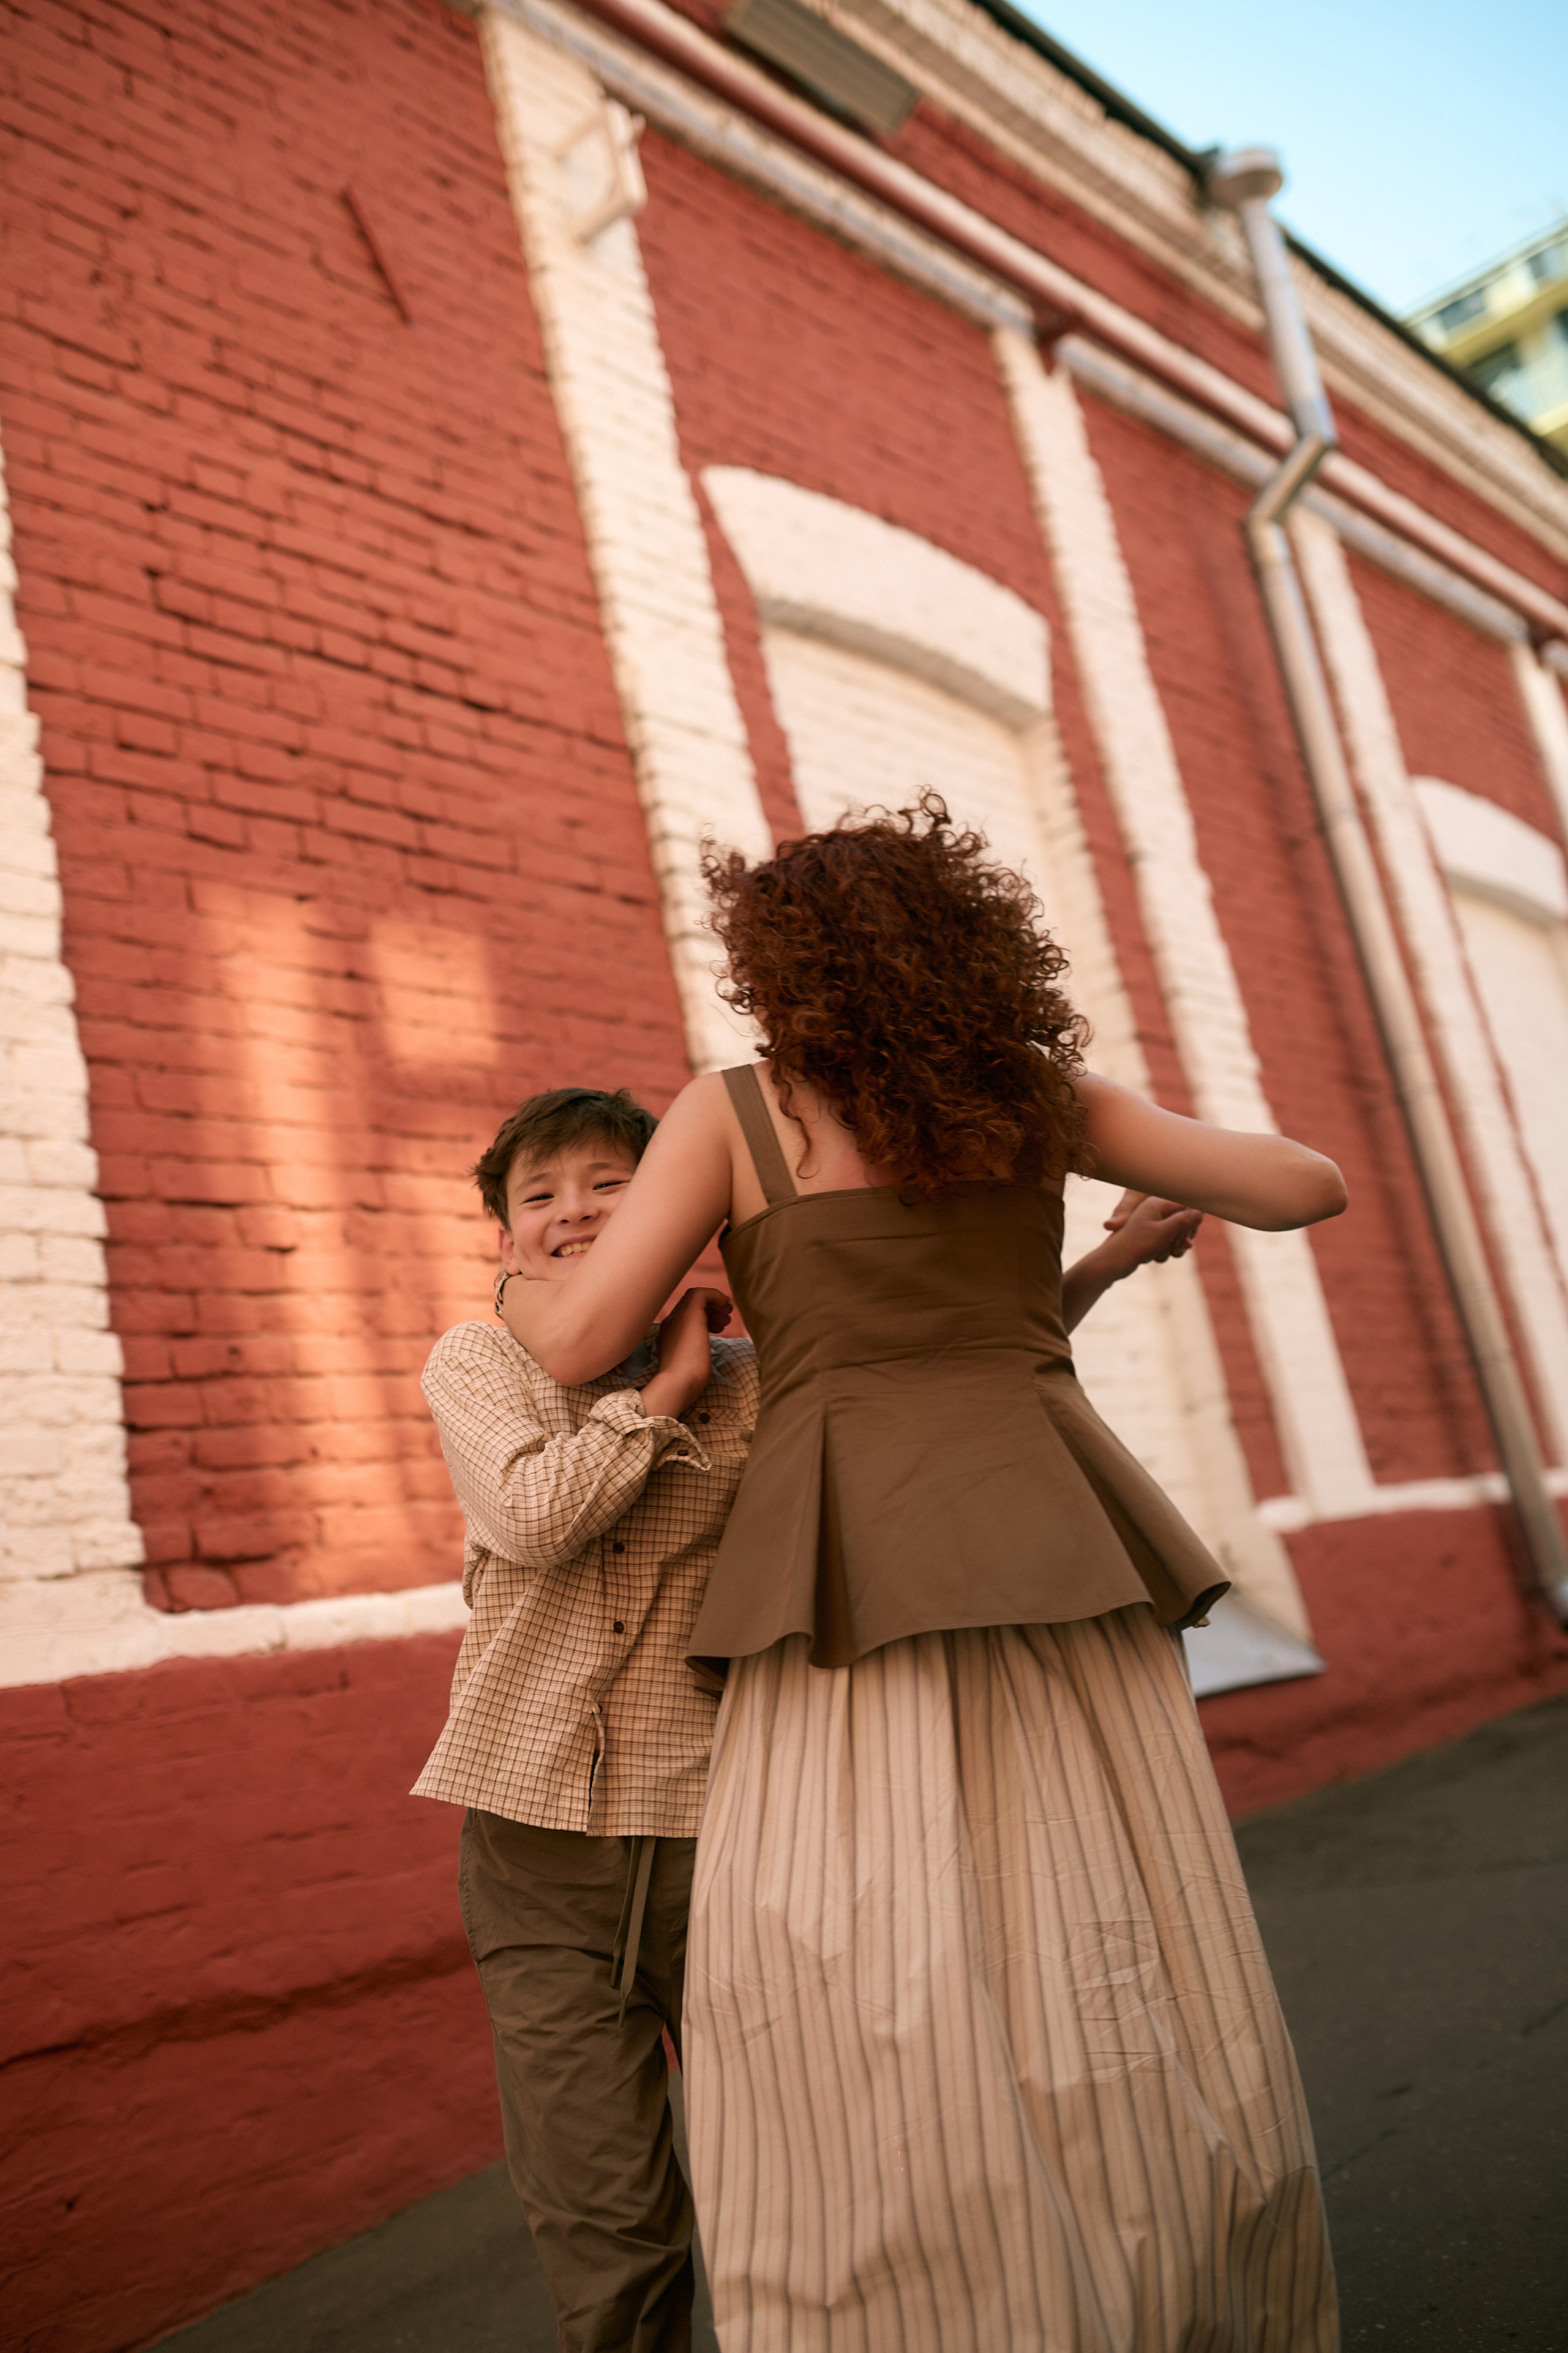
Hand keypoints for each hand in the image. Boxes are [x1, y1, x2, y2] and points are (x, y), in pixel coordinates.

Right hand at [641, 1287, 732, 1420]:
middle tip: (725, 1321)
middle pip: (691, 1305)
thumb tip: (702, 1351)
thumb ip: (693, 1353)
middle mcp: (671, 1323)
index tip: (718, 1328)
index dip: (704, 1317)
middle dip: (711, 1310)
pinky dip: (716, 1295)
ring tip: (728, 1318)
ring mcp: (678, 1317)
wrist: (677, 1384)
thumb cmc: (687, 1382)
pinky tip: (726, 1305)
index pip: (685, 1316)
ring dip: (715, 1305)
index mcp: (669, 1334)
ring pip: (696, 1297)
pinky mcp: (690, 1314)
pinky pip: (703, 1293)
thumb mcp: (690, 1364)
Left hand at [1099, 1190, 1202, 1273]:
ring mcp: (1153, 1222)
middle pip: (1183, 1220)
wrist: (1111, 1261)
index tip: (1188, 1235)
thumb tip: (1201, 1213)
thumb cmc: (1135, 1244)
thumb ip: (1183, 1221)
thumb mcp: (1162, 1232)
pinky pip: (1167, 1240)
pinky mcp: (1150, 1234)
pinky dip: (1166, 1249)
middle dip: (1183, 1236)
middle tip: (1178, 1246)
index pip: (1187, 1205)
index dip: (1192, 1221)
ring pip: (1176, 1233)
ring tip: (1166, 1252)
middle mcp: (1156, 1210)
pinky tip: (1156, 1256)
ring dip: (1175, 1246)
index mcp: (1158, 1203)